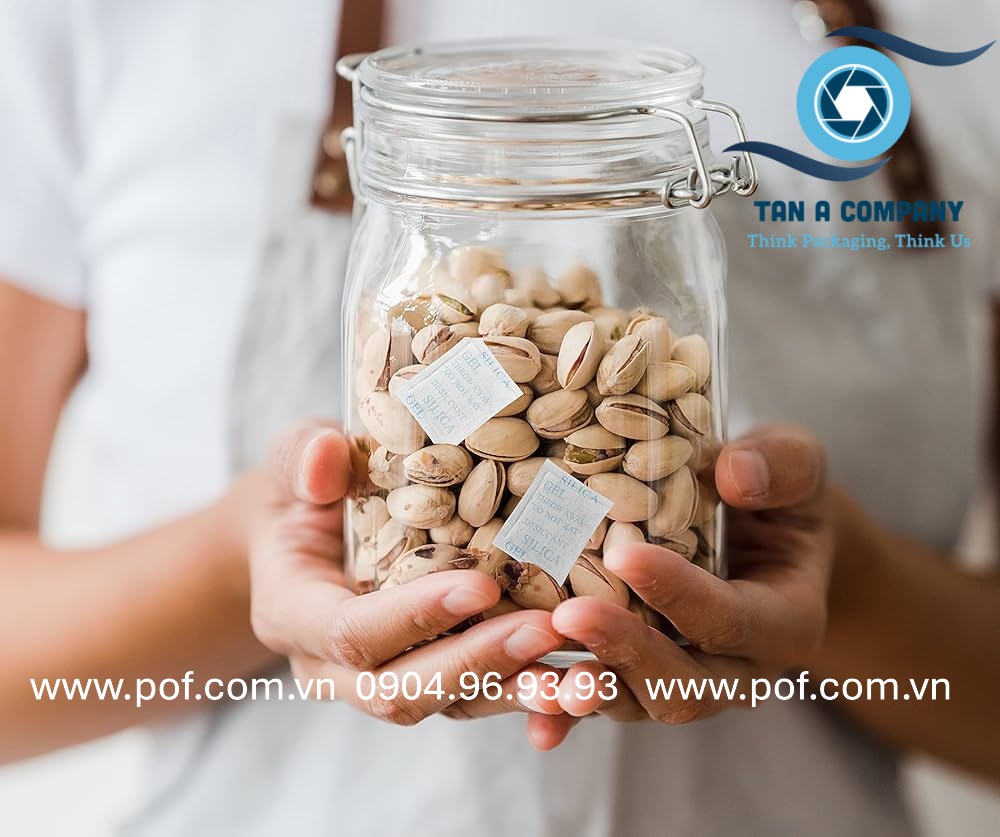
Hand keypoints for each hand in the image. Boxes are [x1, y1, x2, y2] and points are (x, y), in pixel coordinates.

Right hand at [247, 420, 566, 731]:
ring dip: (518, 693)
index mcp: (293, 614)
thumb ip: (301, 456)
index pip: (351, 632)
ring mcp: (382, 680)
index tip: (480, 586)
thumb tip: (326, 454)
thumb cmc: (300, 493)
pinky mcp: (429, 678)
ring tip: (585, 677)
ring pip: (451, 706)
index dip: (414, 616)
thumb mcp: (290, 462)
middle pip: (403, 690)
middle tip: (548, 629)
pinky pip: (478, 698)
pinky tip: (586, 680)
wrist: (300, 538)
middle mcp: (332, 667)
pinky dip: (530, 693)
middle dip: (478, 664)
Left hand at [549, 424, 831, 728]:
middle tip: (569, 615)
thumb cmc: (775, 496)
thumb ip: (782, 465)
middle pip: (683, 683)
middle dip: (624, 651)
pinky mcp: (642, 683)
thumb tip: (735, 474)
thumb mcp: (797, 464)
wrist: (759, 536)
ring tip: (538, 673)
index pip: (731, 618)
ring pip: (638, 703)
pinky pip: (604, 704)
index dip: (679, 594)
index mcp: (786, 622)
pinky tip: (530, 711)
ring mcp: (687, 683)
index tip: (624, 555)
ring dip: (587, 691)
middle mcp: (739, 670)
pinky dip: (564, 712)